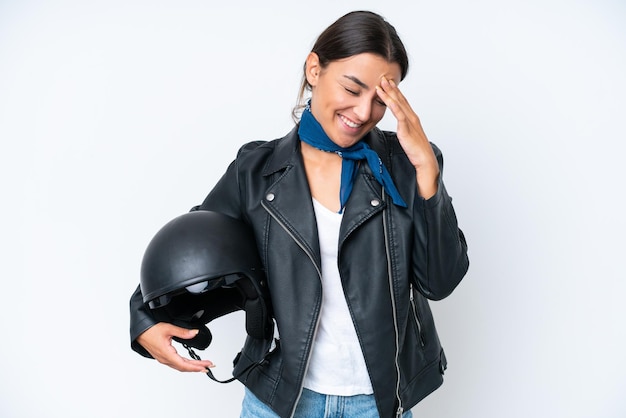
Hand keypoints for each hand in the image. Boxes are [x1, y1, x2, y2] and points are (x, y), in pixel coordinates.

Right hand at [136, 322, 214, 371]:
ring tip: (202, 365)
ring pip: (180, 366)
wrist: (139, 331)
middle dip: (197, 367)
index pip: (184, 364)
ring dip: (192, 366)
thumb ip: (183, 332)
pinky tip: (189, 363)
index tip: (206, 366)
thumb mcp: (168, 328)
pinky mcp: (163, 357)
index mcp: (166, 354)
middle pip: (184, 367)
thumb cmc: (150, 331)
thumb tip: (194, 333)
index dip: (196, 367)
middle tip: (209, 366)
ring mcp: (163, 359)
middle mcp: (165, 359)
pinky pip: (176, 364)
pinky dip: (185, 364)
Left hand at [376, 77, 438, 198]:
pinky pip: (399, 114)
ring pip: (398, 103)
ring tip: (381, 83)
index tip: (387, 83)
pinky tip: (387, 99)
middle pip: (400, 99)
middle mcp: (412, 117)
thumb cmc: (416, 152)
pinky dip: (393, 105)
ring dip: (389, 93)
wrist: (425, 160)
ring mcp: (410, 122)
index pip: (402, 102)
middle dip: (391, 87)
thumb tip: (398, 128)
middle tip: (383, 77)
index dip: (394, 91)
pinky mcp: (407, 128)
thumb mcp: (407, 137)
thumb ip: (403, 130)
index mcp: (411, 119)